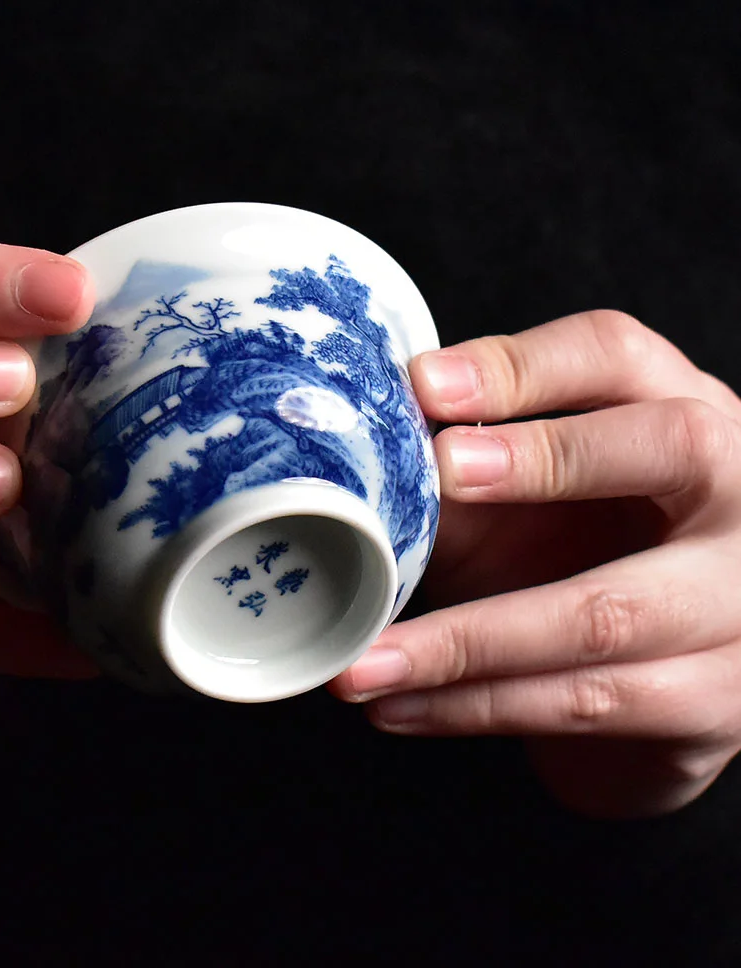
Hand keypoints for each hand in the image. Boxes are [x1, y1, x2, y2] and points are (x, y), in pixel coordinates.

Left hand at [331, 310, 740, 817]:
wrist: (658, 675)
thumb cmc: (581, 558)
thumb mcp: (525, 505)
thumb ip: (462, 477)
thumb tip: (359, 465)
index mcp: (677, 412)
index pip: (614, 356)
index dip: (523, 366)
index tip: (426, 385)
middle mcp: (735, 494)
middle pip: (669, 446)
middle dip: (544, 459)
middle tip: (438, 473)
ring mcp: (740, 603)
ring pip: (605, 611)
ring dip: (463, 639)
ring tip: (364, 658)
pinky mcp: (715, 701)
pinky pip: (585, 703)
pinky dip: (472, 706)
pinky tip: (397, 705)